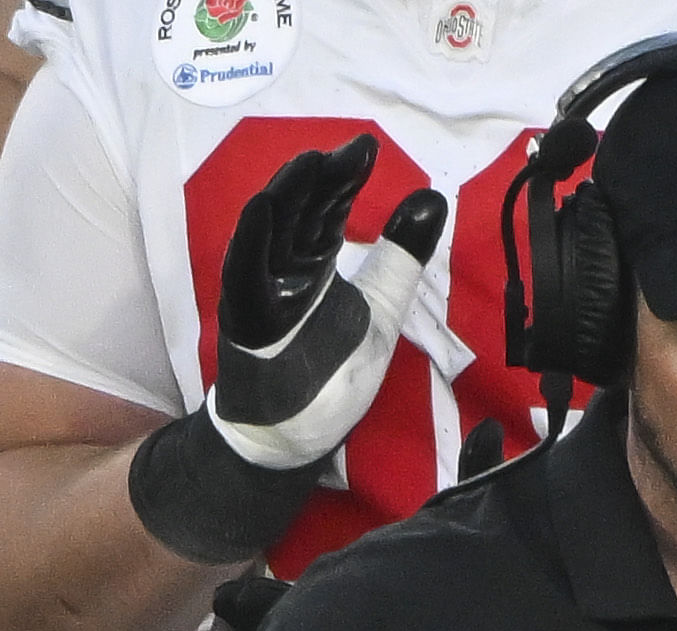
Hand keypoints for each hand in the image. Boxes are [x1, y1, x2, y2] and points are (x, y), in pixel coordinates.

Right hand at [210, 135, 443, 473]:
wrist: (294, 437)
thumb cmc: (330, 377)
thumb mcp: (382, 312)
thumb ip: (402, 260)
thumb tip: (432, 198)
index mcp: (314, 263)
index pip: (328, 209)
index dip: (346, 178)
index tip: (370, 148)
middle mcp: (284, 268)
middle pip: (301, 211)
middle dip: (324, 177)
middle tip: (355, 148)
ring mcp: (261, 290)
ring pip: (270, 231)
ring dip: (287, 195)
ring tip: (312, 162)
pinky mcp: (244, 318)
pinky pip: (244, 272)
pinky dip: (253, 240)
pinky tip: (267, 209)